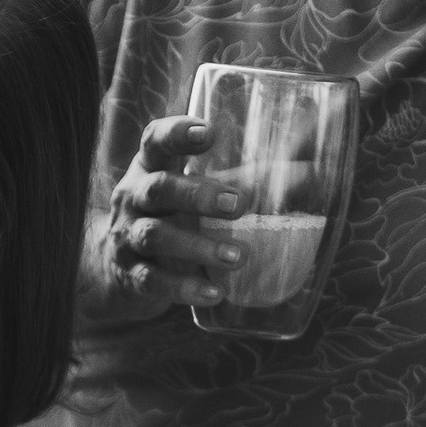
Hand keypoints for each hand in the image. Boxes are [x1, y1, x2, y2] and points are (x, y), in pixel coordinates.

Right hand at [81, 119, 247, 323]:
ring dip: (198, 246)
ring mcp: (127, 237)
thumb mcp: (191, 191)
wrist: (112, 266)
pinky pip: (153, 281)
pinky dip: (184, 288)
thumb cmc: (170, 217)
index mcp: (150, 168)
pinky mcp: (129, 275)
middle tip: (240, 204)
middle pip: (159, 188)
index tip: (209, 133)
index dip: (178, 133)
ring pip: (156, 235)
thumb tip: (312, 174)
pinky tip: (215, 293)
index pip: (156, 141)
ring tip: (238, 256)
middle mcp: (133, 197)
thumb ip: (242, 180)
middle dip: (199, 195)